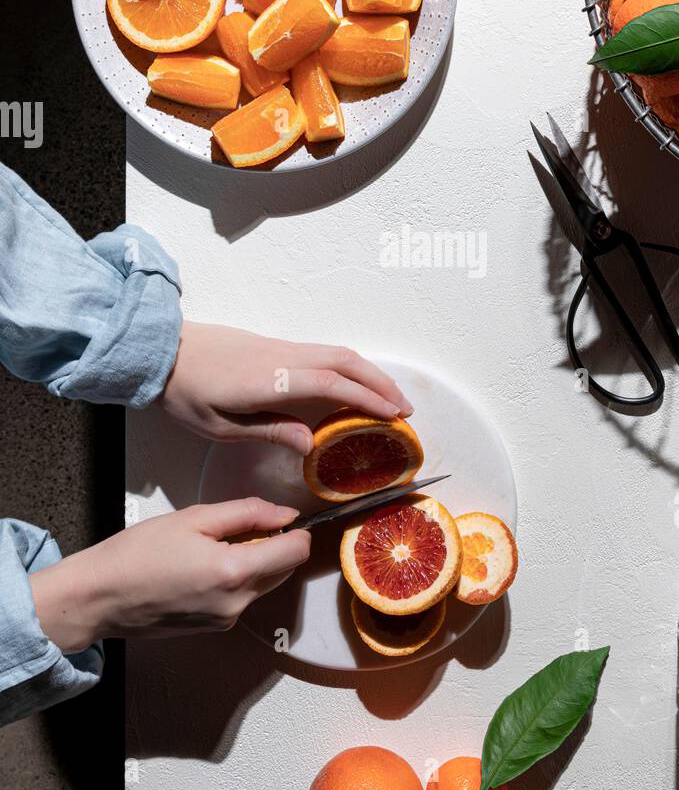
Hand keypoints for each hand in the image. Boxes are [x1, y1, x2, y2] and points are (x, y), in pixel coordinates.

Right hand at [29, 498, 309, 653]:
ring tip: (213, 545)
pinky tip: (203, 565)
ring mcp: (227, 619)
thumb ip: (247, 513)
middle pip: (285, 569)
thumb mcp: (194, 518)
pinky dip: (237, 578)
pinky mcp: (216, 628)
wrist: (99, 598)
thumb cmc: (137, 554)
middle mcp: (238, 603)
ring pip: (265, 583)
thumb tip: (285, 515)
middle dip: (274, 545)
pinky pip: (243, 597)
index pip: (297, 552)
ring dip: (255, 561)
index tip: (277, 517)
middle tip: (236, 527)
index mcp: (235, 572)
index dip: (295, 530)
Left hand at [158, 323, 412, 452]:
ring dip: (368, 372)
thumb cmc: (187, 392)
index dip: (366, 398)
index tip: (393, 415)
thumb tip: (312, 443)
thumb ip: (270, 431)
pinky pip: (323, 353)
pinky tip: (354, 385)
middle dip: (380, 383)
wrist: (162, 350)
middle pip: (344, 361)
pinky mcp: (276, 346)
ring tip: (388, 397)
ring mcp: (281, 347)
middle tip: (405, 409)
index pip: (331, 384)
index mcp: (271, 380)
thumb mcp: (221, 426)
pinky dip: (349, 367)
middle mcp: (283, 358)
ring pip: (336, 353)